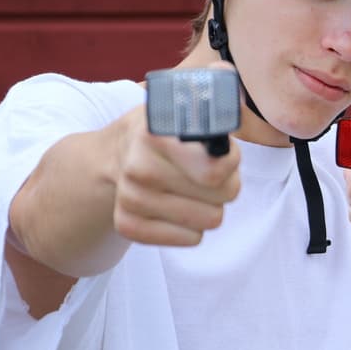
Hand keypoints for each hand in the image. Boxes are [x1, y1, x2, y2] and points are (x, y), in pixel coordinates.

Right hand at [112, 103, 240, 246]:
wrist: (121, 151)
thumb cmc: (169, 132)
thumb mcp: (190, 111)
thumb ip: (215, 121)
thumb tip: (228, 140)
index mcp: (156, 134)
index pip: (214, 170)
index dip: (230, 162)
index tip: (222, 153)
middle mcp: (138, 168)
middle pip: (223, 195)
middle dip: (225, 182)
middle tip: (209, 170)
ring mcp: (130, 199)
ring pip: (211, 220)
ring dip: (211, 204)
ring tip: (194, 186)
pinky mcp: (127, 225)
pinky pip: (193, 238)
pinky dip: (194, 225)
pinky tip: (179, 204)